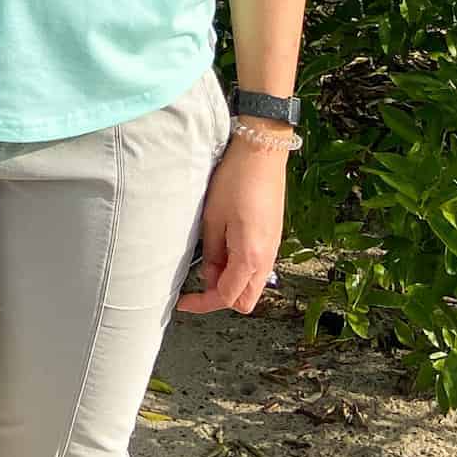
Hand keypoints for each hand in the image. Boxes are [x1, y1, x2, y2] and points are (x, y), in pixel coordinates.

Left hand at [174, 139, 285, 314]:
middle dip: (221, 297)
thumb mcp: (213, 218)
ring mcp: (273, 249)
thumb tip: (210, 275)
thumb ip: (212, 253)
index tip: (183, 302)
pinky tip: (224, 249)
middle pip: (246, 299)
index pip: (228, 297)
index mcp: (250, 257)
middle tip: (198, 282)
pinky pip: (257, 267)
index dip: (203, 303)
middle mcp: (267, 259)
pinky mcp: (273, 238)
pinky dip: (240, 268)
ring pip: (252, 284)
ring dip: (231, 282)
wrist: (262, 153)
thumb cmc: (236, 180)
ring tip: (209, 260)